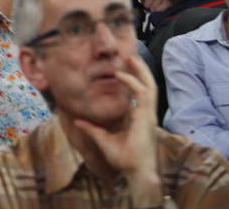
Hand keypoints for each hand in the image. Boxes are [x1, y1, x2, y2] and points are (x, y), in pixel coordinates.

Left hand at [74, 54, 158, 179]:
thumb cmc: (125, 160)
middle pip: (149, 85)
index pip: (140, 92)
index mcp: (139, 117)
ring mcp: (148, 114)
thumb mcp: (104, 141)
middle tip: (130, 55)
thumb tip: (78, 121)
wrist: (136, 173)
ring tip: (131, 57)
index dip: (134, 79)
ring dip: (141, 70)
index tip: (123, 67)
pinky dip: (132, 82)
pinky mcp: (147, 116)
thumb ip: (92, 129)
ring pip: (150, 85)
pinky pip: (142, 94)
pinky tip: (121, 75)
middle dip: (141, 69)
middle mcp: (146, 113)